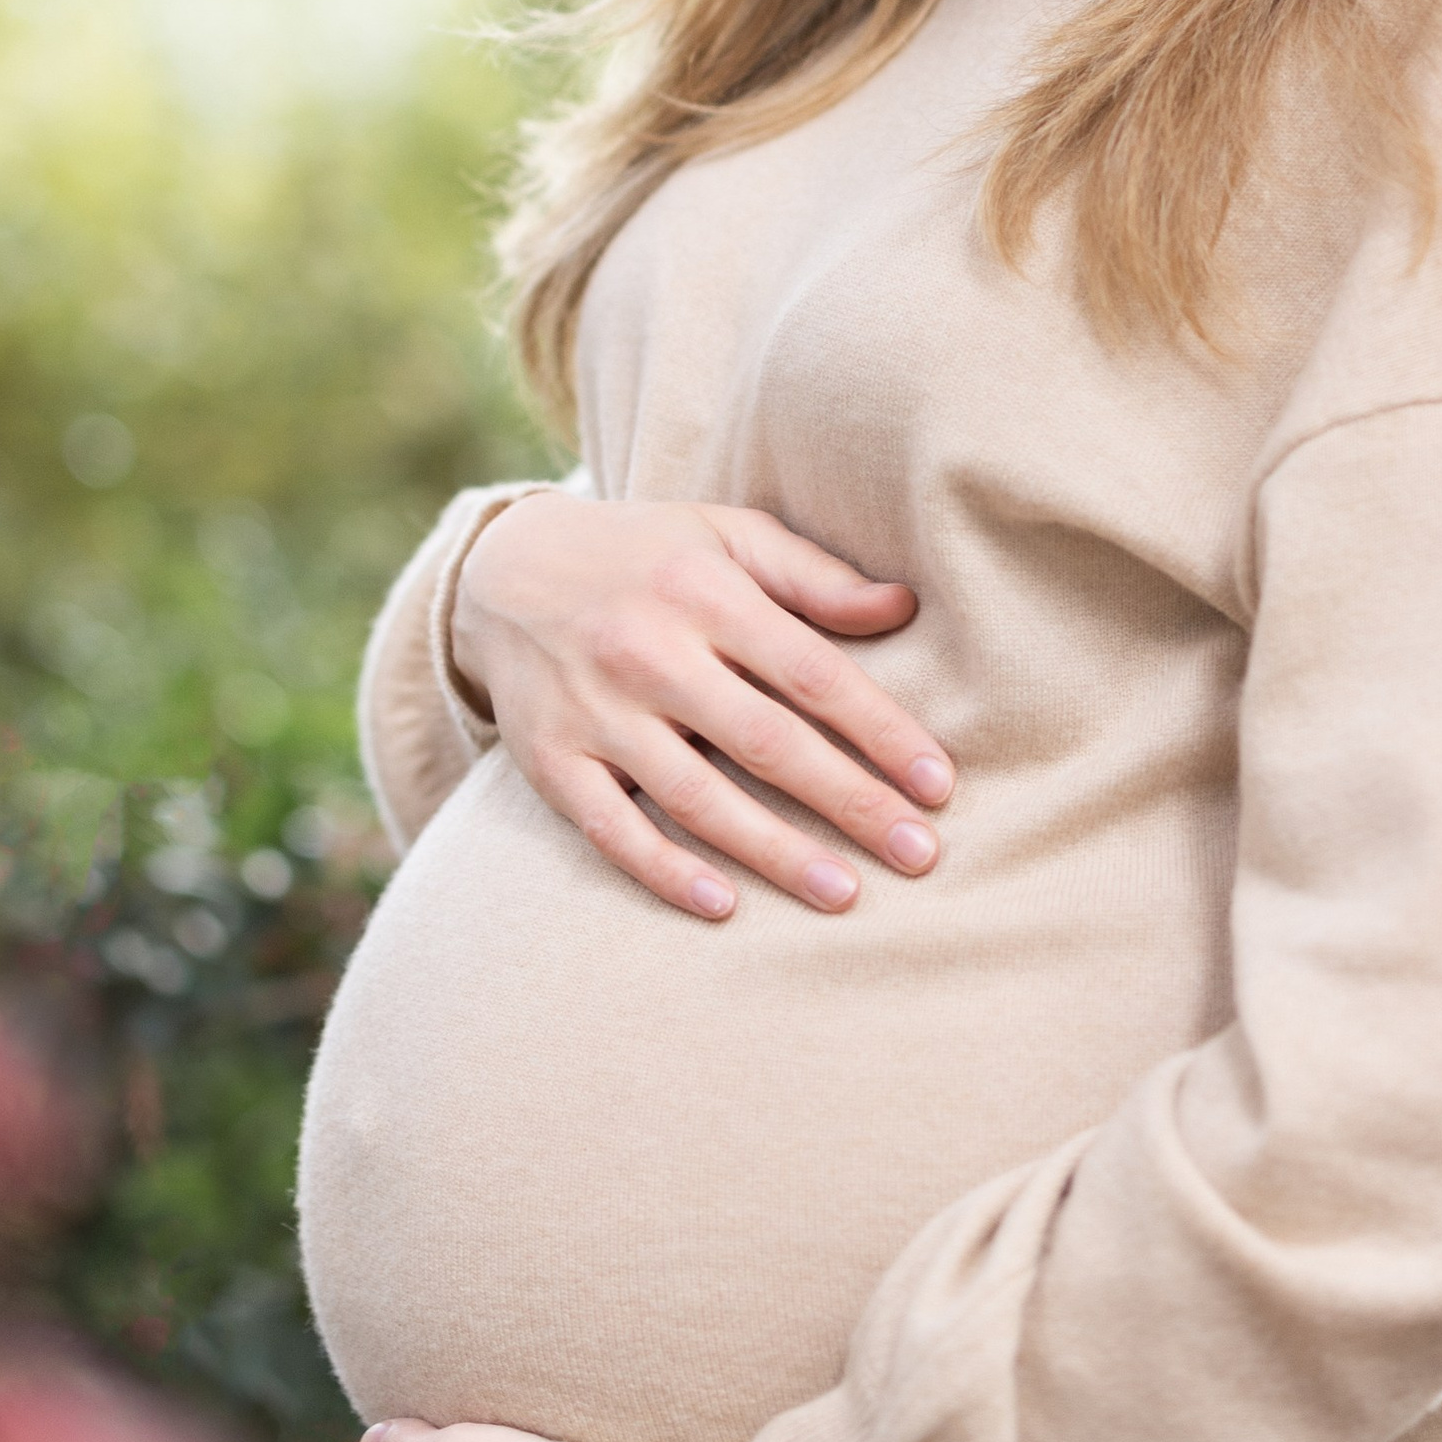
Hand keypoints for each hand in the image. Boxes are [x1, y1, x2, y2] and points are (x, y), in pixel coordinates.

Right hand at [451, 493, 954, 921]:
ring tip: (844, 894)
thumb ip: (813, 575)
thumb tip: (903, 605)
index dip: (881, 731)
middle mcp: (649, 652)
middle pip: (767, 742)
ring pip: (697, 798)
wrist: (503, 569)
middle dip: (850, 803)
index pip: (812, 673)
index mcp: (704, 592)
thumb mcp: (726, 536)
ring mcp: (596, 712)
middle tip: (919, 854)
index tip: (938, 784)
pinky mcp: (552, 761)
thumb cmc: (645, 555)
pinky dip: (666, 871)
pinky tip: (724, 906)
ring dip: (775, 852)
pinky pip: (613, 829)